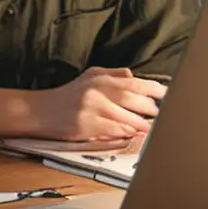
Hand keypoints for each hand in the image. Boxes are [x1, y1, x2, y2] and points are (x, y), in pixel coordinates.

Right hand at [24, 68, 164, 144]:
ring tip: (151, 127)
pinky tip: (133, 133)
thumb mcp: (89, 77)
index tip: (167, 95)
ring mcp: (91, 108)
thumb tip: (134, 77)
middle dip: (150, 108)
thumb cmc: (67, 95)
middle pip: (132, 98)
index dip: (154, 89)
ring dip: (141, 124)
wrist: (41, 110)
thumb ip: (113, 75)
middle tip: (160, 113)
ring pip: (125, 117)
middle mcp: (97, 91)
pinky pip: (112, 130)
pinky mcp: (86, 126)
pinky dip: (125, 132)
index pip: (134, 82)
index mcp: (100, 78)